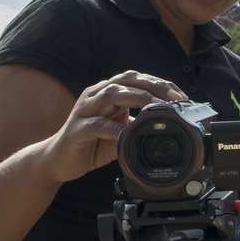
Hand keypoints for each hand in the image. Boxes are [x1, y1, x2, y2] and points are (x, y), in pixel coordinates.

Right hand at [44, 70, 184, 182]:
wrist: (58, 160)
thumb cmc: (92, 144)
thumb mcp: (121, 132)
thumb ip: (140, 125)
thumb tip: (169, 126)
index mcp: (108, 93)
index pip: (138, 79)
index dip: (161, 84)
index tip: (181, 96)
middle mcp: (96, 95)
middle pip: (128, 81)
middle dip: (154, 87)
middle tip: (175, 98)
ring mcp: (85, 110)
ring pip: (112, 94)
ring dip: (137, 98)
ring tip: (157, 107)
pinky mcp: (76, 129)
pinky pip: (97, 125)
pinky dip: (114, 128)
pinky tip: (128, 134)